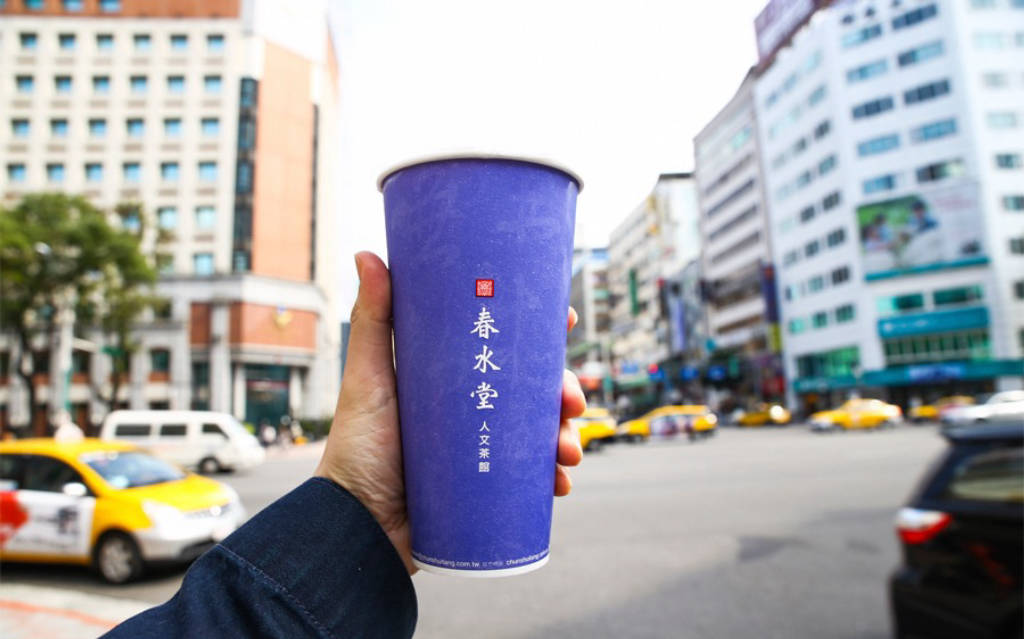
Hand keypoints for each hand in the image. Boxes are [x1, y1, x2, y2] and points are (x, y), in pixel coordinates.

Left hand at [315, 251, 585, 574]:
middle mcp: (474, 408)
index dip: (540, 332)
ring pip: (542, 433)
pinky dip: (554, 477)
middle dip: (565, 391)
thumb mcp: (369, 379)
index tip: (564, 321)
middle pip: (535, 389)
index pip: (505, 344)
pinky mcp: (488, 487)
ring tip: (567, 450)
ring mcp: (483, 447)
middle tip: (571, 400)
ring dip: (567, 436)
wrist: (357, 524)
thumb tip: (368, 254)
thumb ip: (372, 320)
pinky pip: (533, 479)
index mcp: (453, 376)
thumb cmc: (357, 447)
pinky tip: (560, 482)